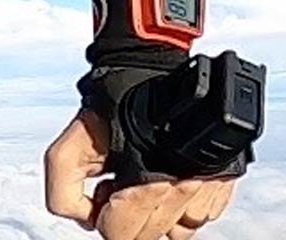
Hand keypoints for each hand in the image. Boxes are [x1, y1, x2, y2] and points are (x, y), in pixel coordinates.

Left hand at [44, 111, 235, 237]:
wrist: (155, 62)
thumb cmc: (115, 102)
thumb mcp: (72, 142)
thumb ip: (61, 191)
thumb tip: (86, 221)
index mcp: (142, 186)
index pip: (117, 236)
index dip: (102, 214)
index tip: (104, 189)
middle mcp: (179, 190)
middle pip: (149, 236)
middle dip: (130, 213)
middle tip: (124, 179)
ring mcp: (204, 187)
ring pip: (179, 232)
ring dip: (161, 212)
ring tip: (148, 176)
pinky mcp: (224, 181)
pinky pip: (204, 215)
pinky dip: (187, 202)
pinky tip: (172, 173)